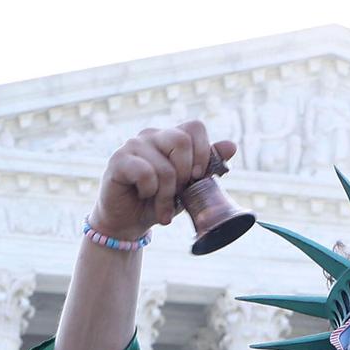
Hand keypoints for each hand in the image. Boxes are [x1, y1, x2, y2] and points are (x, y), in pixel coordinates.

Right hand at [90, 121, 238, 242]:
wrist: (129, 222)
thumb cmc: (159, 202)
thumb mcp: (189, 187)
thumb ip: (208, 166)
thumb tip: (231, 146)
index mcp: (170, 138)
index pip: (195, 127)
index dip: (203, 152)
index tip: (199, 176)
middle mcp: (152, 136)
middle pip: (181, 141)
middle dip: (186, 174)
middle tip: (179, 192)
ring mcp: (133, 145)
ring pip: (165, 167)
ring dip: (167, 195)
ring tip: (162, 207)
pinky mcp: (118, 160)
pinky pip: (145, 173)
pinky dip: (150, 191)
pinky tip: (143, 196)